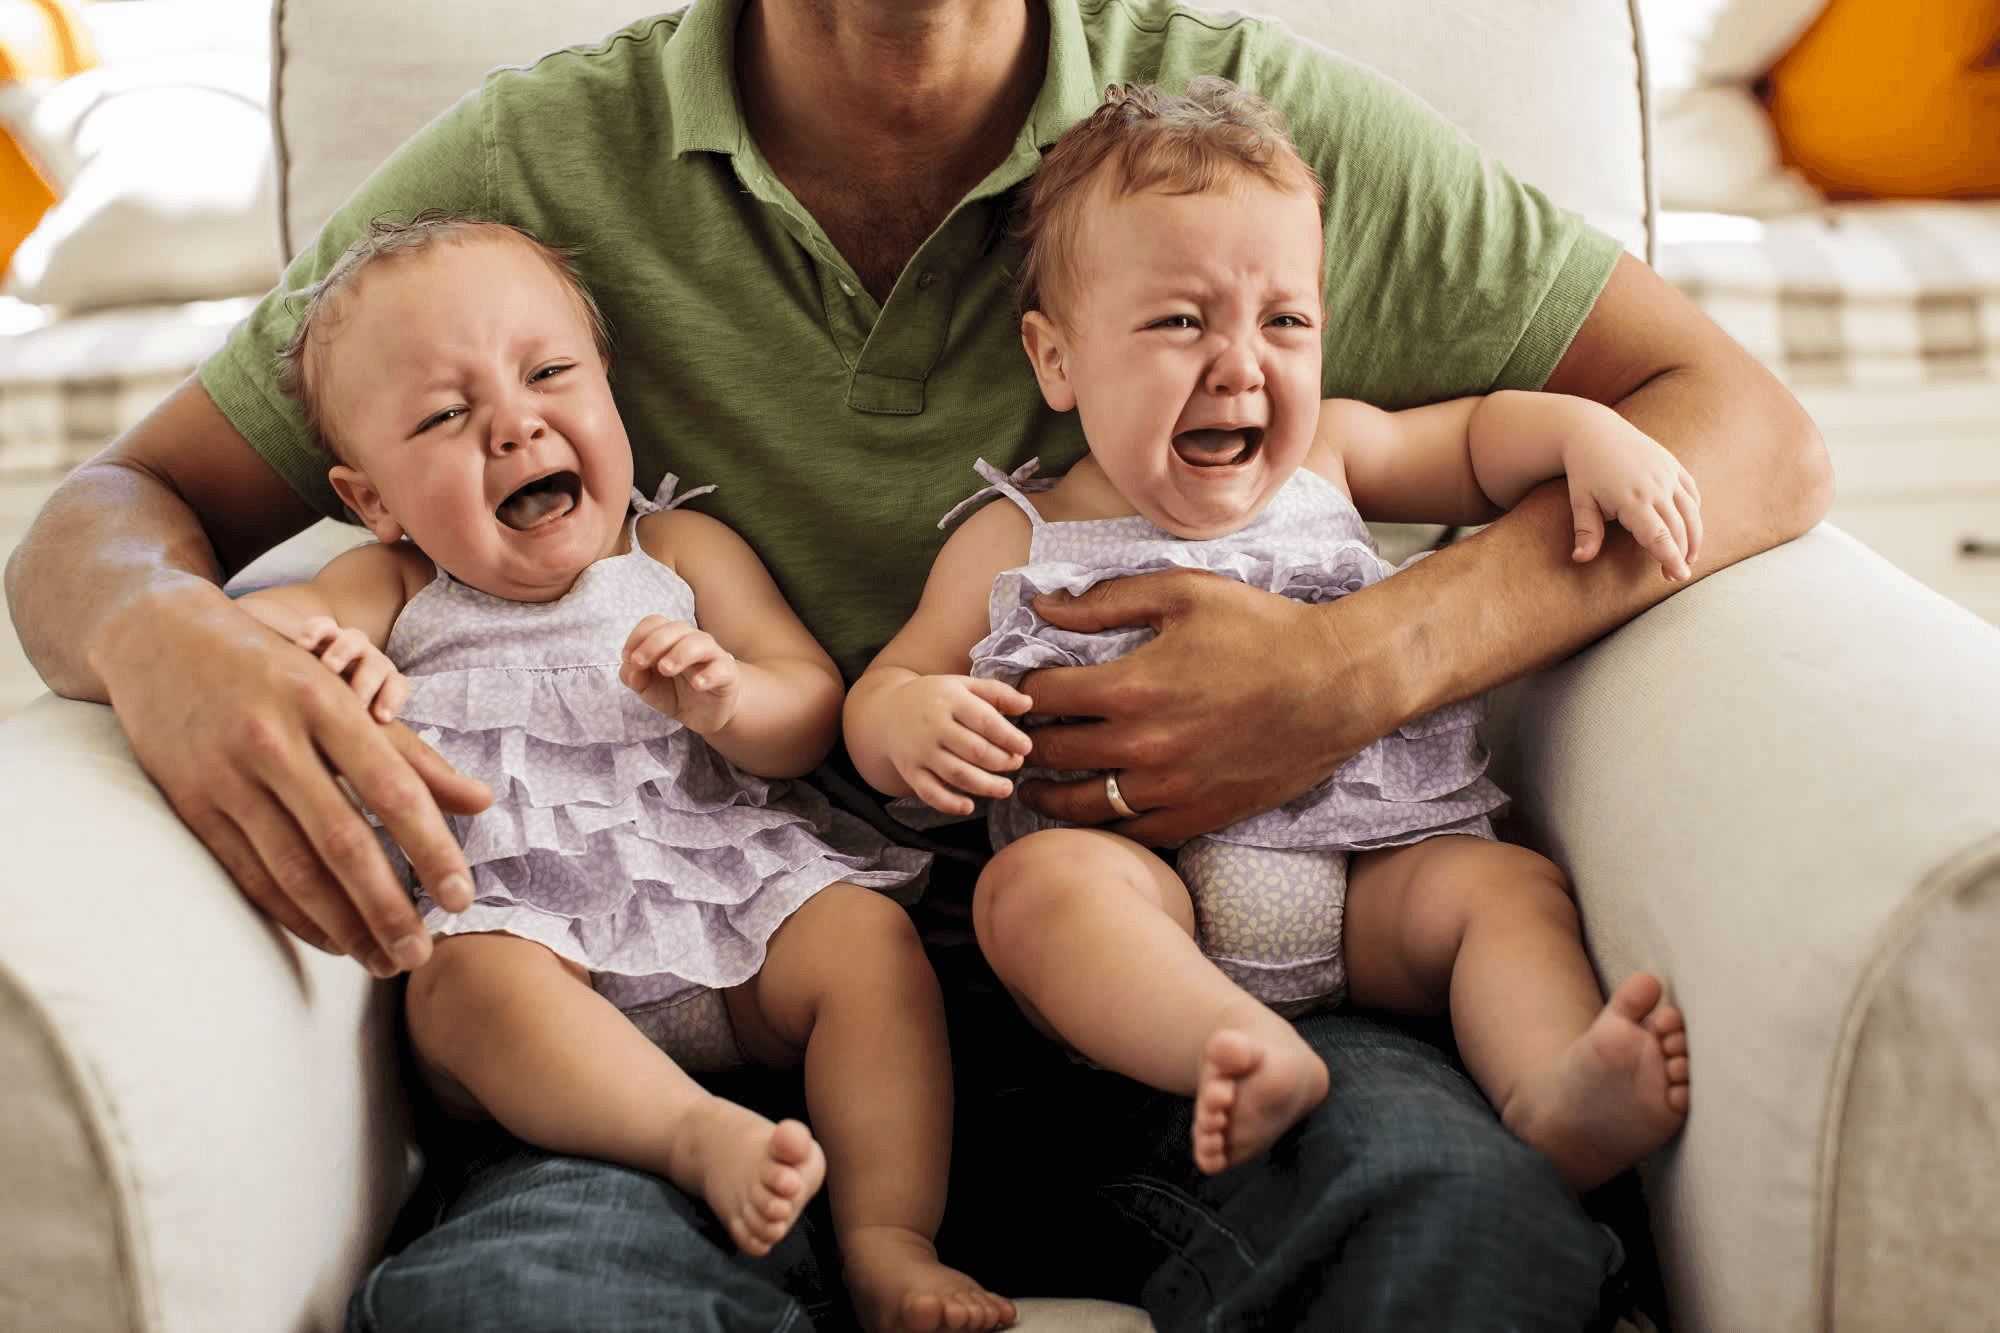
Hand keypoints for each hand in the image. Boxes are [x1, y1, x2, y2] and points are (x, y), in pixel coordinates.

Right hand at [97, 591, 490, 975]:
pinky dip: (293, 914)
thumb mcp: (344, 695)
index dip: (431, 847)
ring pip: (293, 869)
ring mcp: (226, 776)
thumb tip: (483, 802)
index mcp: (324, 704)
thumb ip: (413, 753)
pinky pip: (249, 874)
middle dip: (388, 906)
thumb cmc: (276, 672)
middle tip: (422, 954)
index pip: (392, 788)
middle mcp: (273, 740)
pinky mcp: (190, 804)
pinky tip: (331, 939)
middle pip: (342, 840)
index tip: (462, 897)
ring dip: (343, 925)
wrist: (162, 642)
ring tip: (383, 961)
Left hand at [620, 615, 740, 733]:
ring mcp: (712, 655)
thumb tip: (633, 671)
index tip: (628, 658)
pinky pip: (721, 667)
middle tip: (640, 663)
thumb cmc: (675, 693)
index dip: (638, 636)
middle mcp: (691, 640)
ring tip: (666, 669)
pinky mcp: (727, 674)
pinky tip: (697, 684)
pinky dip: (709, 674)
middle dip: (653, 644)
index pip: (654, 623)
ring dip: (679, 653)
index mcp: (670, 639)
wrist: (705, 714)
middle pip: (675, 628)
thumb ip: (633, 677)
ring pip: (699, 642)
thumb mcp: (647, 687)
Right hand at [881, 674, 1032, 814]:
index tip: (1026, 747)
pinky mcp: (910, 771)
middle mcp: (933, 725)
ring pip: (956, 774)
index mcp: (950, 699)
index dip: (1010, 737)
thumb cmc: (934, 698)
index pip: (985, 721)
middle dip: (1001, 762)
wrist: (885, 710)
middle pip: (975, 750)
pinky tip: (968, 807)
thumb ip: (997, 692)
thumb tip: (1028, 704)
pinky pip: (929, 793)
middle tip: (1016, 764)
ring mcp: (920, 751)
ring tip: (1006, 788)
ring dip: (985, 786)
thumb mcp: (963, 685)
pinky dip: (949, 804)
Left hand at [1016, 568, 1380, 842]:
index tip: (1016, 689)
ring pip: (1083, 804)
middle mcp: (1142, 746)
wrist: (1338, 683)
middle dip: (1026, 742)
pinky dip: (1104, 822)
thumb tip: (1044, 605)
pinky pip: (1133, 832)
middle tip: (1015, 737)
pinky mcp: (1199, 816)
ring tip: (1035, 784)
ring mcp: (1170, 789)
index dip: (1020, 691)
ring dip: (1050, 793)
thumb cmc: (1263, 629)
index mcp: (1131, 687)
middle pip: (1052, 754)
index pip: (1042, 697)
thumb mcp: (1183, 593)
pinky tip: (1093, 810)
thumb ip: (1107, 601)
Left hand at [1565, 422, 1702, 579]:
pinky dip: (1694, 513)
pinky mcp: (1674, 465)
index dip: (1671, 558)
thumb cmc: (1584, 470)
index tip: (1679, 576)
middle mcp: (1657, 486)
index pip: (1659, 536)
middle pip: (1680, 528)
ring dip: (1694, 537)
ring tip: (1688, 557)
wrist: (1594, 431)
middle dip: (1682, 555)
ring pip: (1692, 512)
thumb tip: (1579, 559)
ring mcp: (1668, 474)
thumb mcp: (1580, 501)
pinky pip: (1692, 493)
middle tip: (1675, 576)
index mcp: (1633, 499)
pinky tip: (1689, 529)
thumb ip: (1586, 531)